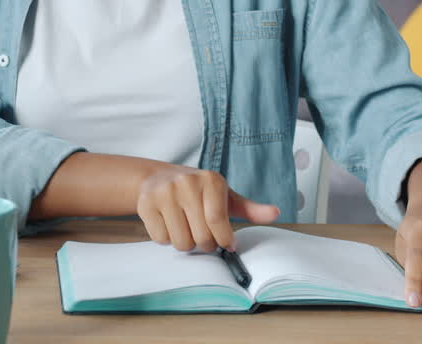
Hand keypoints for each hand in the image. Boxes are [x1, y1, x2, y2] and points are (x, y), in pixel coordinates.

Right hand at [136, 164, 279, 252]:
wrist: (158, 178)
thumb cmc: (198, 192)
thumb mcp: (225, 197)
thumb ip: (250, 208)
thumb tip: (275, 213)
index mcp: (211, 180)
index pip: (217, 221)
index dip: (223, 239)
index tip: (226, 244)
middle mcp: (187, 183)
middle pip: (201, 236)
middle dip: (205, 243)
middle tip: (202, 234)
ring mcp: (164, 192)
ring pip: (181, 242)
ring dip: (185, 243)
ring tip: (184, 227)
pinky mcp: (146, 204)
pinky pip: (161, 239)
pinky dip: (166, 238)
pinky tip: (168, 223)